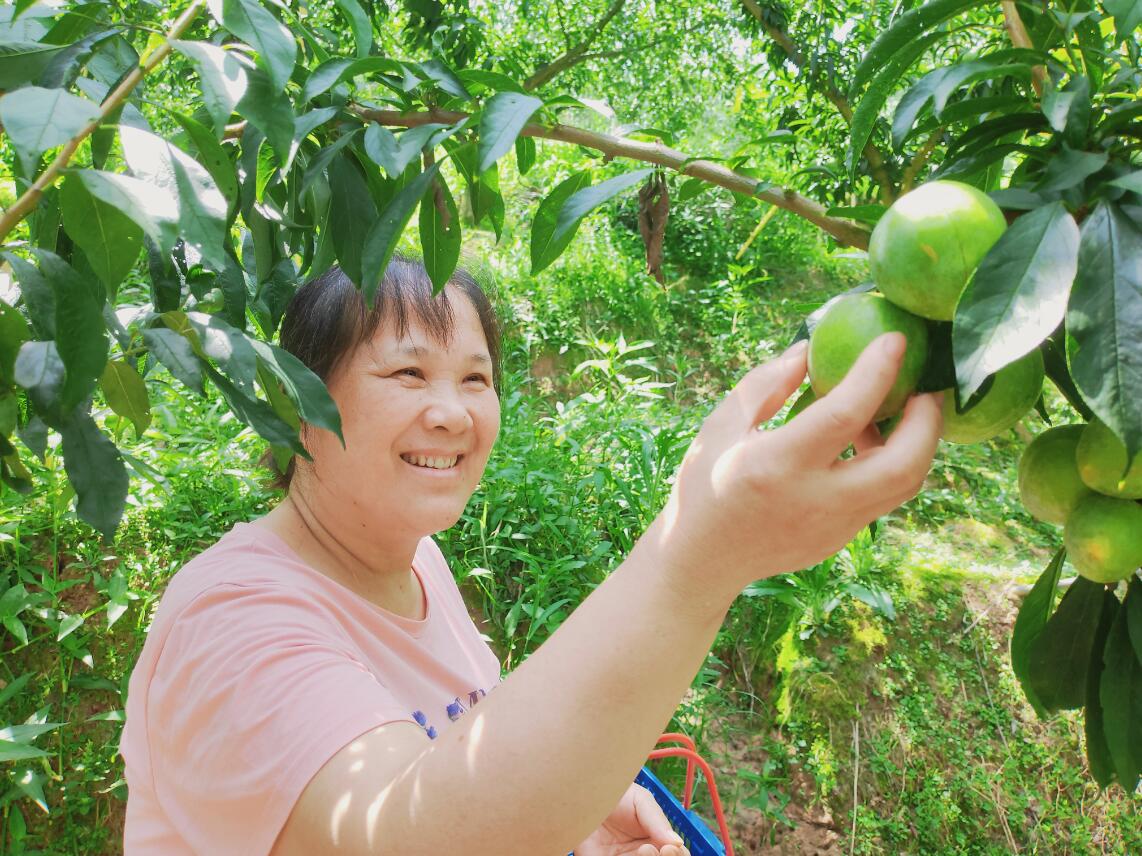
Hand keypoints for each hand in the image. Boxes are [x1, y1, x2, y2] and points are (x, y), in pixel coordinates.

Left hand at [573, 783, 689, 855]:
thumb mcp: (640, 801)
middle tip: (655, 849)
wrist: (583, 794)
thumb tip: (677, 842)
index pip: (678, 854)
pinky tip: (624, 855)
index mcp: (657, 839)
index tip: (670, 848)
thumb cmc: (614, 794)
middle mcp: (644, 853)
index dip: (678, 854)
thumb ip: (658, 820)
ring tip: (643, 850)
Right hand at [646, 333, 942, 607]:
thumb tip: (809, 350)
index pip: (846, 413)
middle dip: (928, 419)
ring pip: (904, 485)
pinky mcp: (840, 540)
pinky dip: (891, 464)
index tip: (895, 340)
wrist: (702, 559)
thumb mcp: (721, 425)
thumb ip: (765, 385)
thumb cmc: (704, 482)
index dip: (877, 372)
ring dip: (916, 444)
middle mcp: (815, 500)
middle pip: (903, 463)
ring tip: (901, 410)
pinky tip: (871, 442)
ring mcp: (834, 527)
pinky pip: (883, 497)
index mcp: (778, 464)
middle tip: (927, 385)